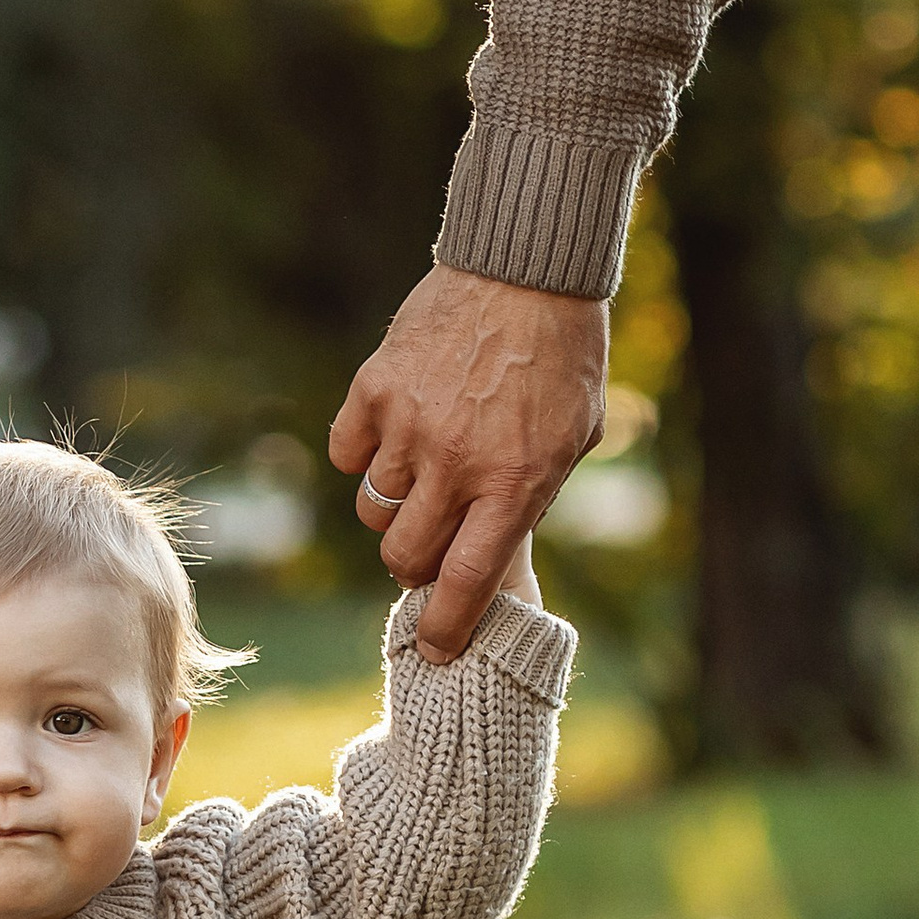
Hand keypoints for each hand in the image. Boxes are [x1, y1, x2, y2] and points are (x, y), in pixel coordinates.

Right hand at [328, 266, 605, 658]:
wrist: (526, 269)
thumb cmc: (563, 357)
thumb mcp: (571, 439)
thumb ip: (527, 498)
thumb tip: (486, 555)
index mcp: (515, 483)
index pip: (468, 581)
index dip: (445, 627)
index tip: (434, 649)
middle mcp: (456, 463)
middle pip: (404, 555)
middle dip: (414, 564)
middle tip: (429, 544)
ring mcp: (409, 425)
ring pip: (374, 507)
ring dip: (394, 504)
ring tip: (422, 470)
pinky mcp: (375, 388)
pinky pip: (347, 454)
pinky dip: (365, 454)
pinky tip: (395, 431)